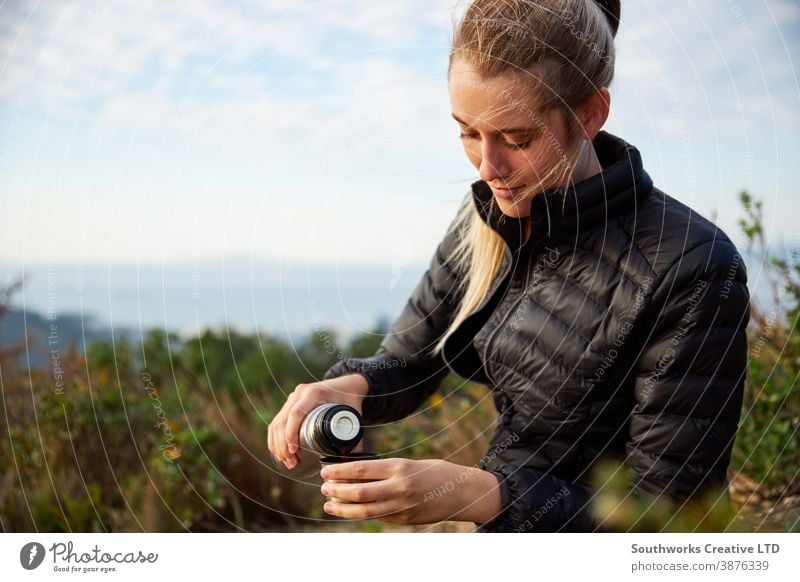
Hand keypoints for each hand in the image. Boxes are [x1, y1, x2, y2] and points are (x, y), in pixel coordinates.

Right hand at [267, 373, 368, 468]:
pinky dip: (274, 438)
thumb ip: (355, 438)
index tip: (294, 451)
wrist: (346, 385)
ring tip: (286, 462)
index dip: (292, 433)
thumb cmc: (351, 400)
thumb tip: (349, 463)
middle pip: (283, 420)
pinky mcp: (289, 404)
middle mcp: (300, 393)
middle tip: (291, 463)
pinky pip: (277, 421)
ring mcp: (293, 397)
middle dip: (283, 444)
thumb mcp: (354, 415)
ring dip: (277, 444)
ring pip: (277, 422)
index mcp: (314, 393)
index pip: (296, 413)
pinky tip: (278, 452)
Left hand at [319, 457, 501, 524]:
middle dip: (336, 491)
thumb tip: (356, 474)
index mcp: (400, 467)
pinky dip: (360, 514)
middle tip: (323, 488)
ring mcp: (402, 506)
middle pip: (358, 492)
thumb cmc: (435, 472)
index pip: (361, 470)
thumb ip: (386, 470)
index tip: (325, 471)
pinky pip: (378, 517)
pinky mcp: (405, 519)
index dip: (339, 472)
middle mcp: (399, 487)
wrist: (462, 491)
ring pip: (364, 510)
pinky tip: (349, 511)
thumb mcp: (410, 463)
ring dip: (343, 508)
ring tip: (329, 505)